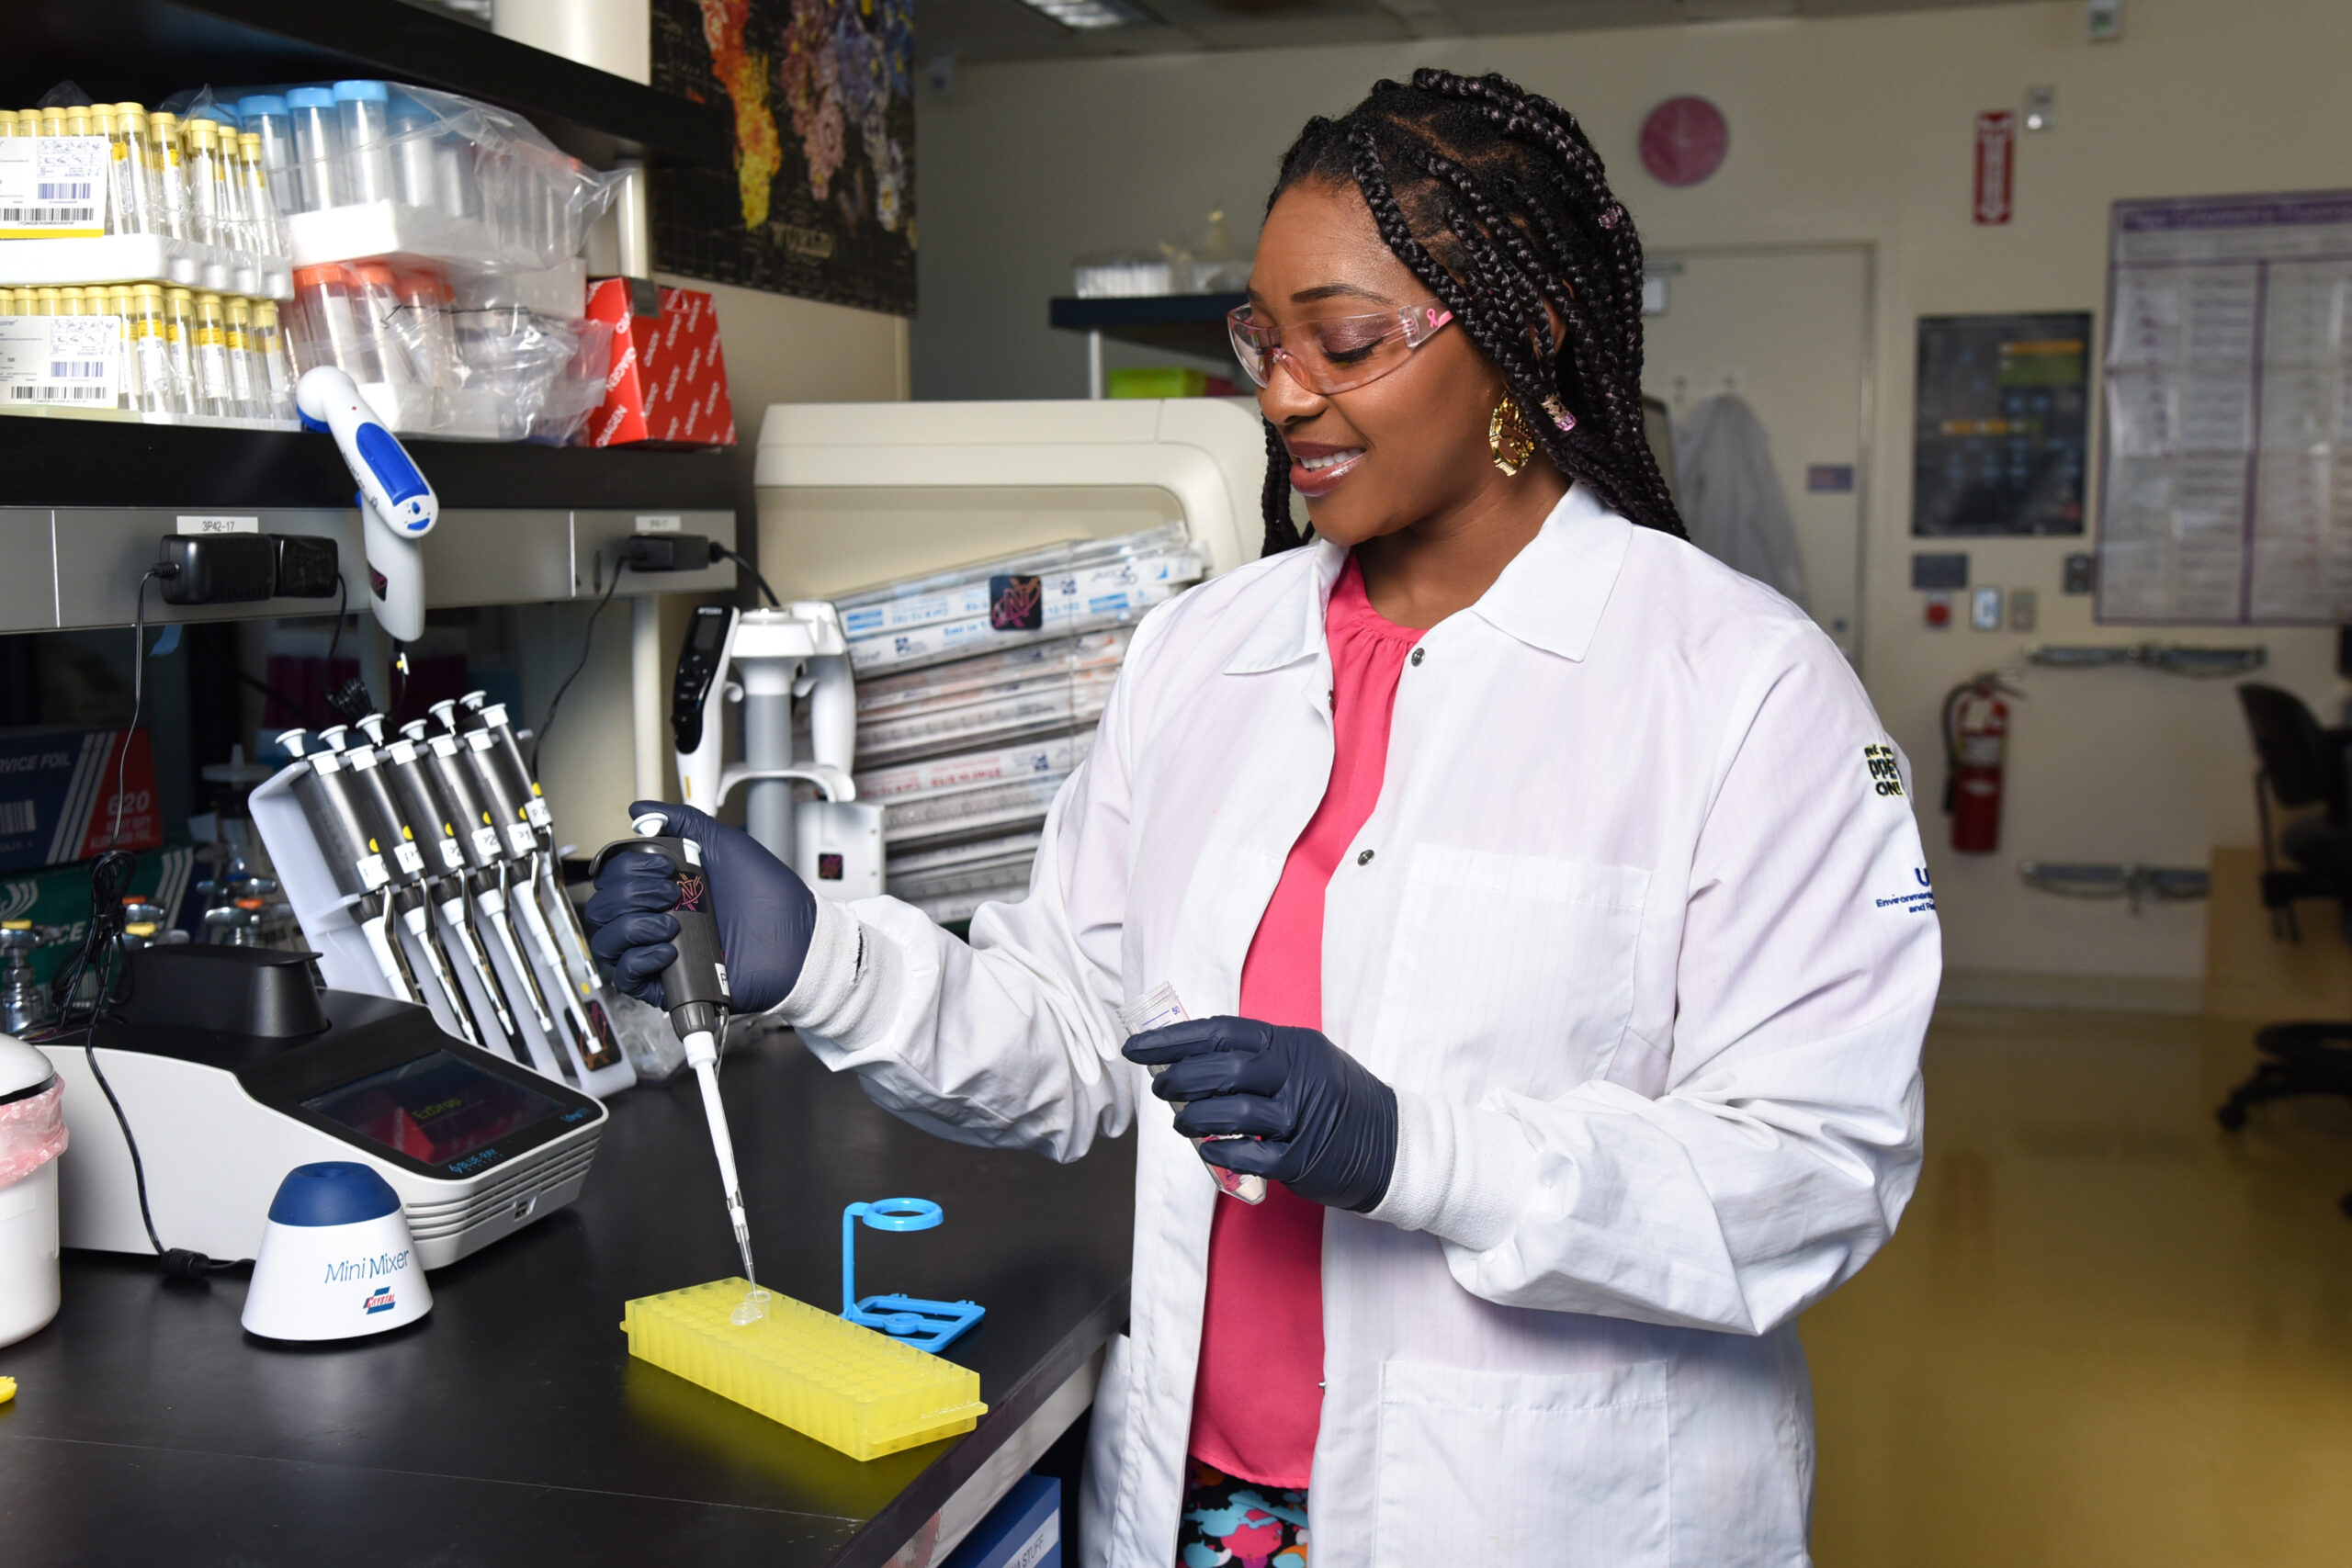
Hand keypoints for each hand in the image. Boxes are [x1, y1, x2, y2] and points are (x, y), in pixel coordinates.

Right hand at [584, 800, 816, 1013]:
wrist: (796, 939)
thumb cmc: (768, 897)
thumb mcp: (724, 844)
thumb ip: (683, 822)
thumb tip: (640, 810)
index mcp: (665, 888)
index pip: (613, 879)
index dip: (626, 868)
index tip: (663, 864)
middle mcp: (657, 918)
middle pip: (604, 907)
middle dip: (629, 892)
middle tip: (670, 890)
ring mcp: (660, 951)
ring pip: (606, 942)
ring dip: (631, 925)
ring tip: (670, 921)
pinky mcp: (669, 982)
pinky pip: (625, 977)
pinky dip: (638, 959)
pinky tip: (668, 947)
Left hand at [1123, 1017, 1397, 1212]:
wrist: (1392, 1144)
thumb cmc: (1335, 1100)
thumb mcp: (1303, 1061)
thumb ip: (1255, 1058)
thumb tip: (1187, 1061)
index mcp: (1291, 1043)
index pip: (1221, 1030)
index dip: (1172, 1039)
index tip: (1135, 1048)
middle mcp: (1298, 1074)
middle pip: (1224, 1068)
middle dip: (1180, 1079)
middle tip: (1160, 1089)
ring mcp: (1302, 1116)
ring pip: (1233, 1111)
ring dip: (1194, 1118)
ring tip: (1181, 1123)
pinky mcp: (1304, 1157)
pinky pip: (1251, 1155)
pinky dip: (1221, 1151)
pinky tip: (1206, 1149)